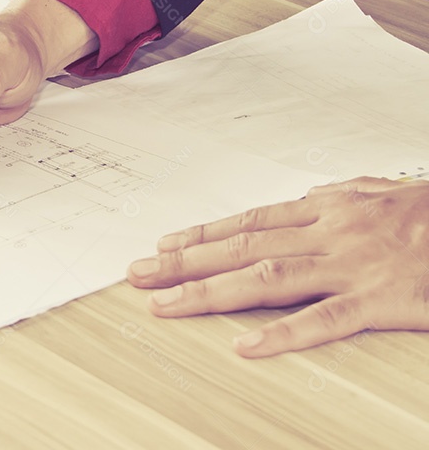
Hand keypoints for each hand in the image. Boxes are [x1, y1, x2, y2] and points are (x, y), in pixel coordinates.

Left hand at [127, 177, 428, 357]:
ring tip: (167, 304)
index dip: (202, 234)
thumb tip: (298, 202)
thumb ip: (333, 199)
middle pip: (241, 248)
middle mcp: (327, 233)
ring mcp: (350, 266)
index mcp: (324, 209)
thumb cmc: (427, 210)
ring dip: (209, 292)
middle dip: (184, 262)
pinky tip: (245, 346)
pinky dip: (283, 334)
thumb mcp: (375, 192)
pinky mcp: (379, 300)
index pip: (248, 223)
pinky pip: (324, 320)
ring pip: (266, 278)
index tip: (163, 246)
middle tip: (139, 275)